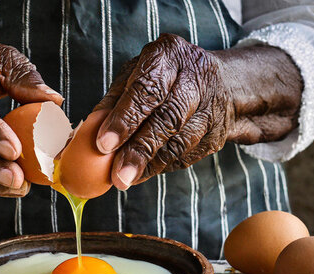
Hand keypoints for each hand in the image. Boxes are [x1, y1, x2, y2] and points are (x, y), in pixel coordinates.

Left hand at [93, 34, 301, 189]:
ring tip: (124, 180)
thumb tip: (90, 130)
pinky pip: (186, 155)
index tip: (104, 144)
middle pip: (168, 117)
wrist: (223, 85)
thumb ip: (114, 101)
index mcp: (168, 54)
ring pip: (180, 141)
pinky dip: (161, 167)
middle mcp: (195, 76)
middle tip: (118, 174)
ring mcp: (211, 106)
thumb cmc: (164, 78)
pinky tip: (142, 173)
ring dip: (150, 164)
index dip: (125, 118)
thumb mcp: (136, 75)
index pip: (147, 88)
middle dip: (140, 148)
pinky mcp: (217, 133)